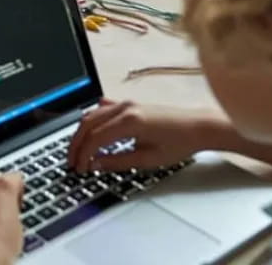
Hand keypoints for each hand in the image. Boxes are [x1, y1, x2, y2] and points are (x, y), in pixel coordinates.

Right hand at [68, 99, 206, 172]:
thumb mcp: (148, 159)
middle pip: (88, 123)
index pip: (95, 138)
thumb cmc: (179, 143)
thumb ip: (118, 161)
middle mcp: (124, 108)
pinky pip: (103, 109)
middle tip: (72, 161)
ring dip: (82, 133)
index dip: (84, 154)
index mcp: (129, 121)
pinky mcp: (129, 104)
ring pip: (92, 115)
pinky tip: (91, 131)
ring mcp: (125, 103)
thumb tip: (96, 165)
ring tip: (79, 151)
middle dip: (77, 144)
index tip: (80, 168)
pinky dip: (93, 121)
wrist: (199, 127)